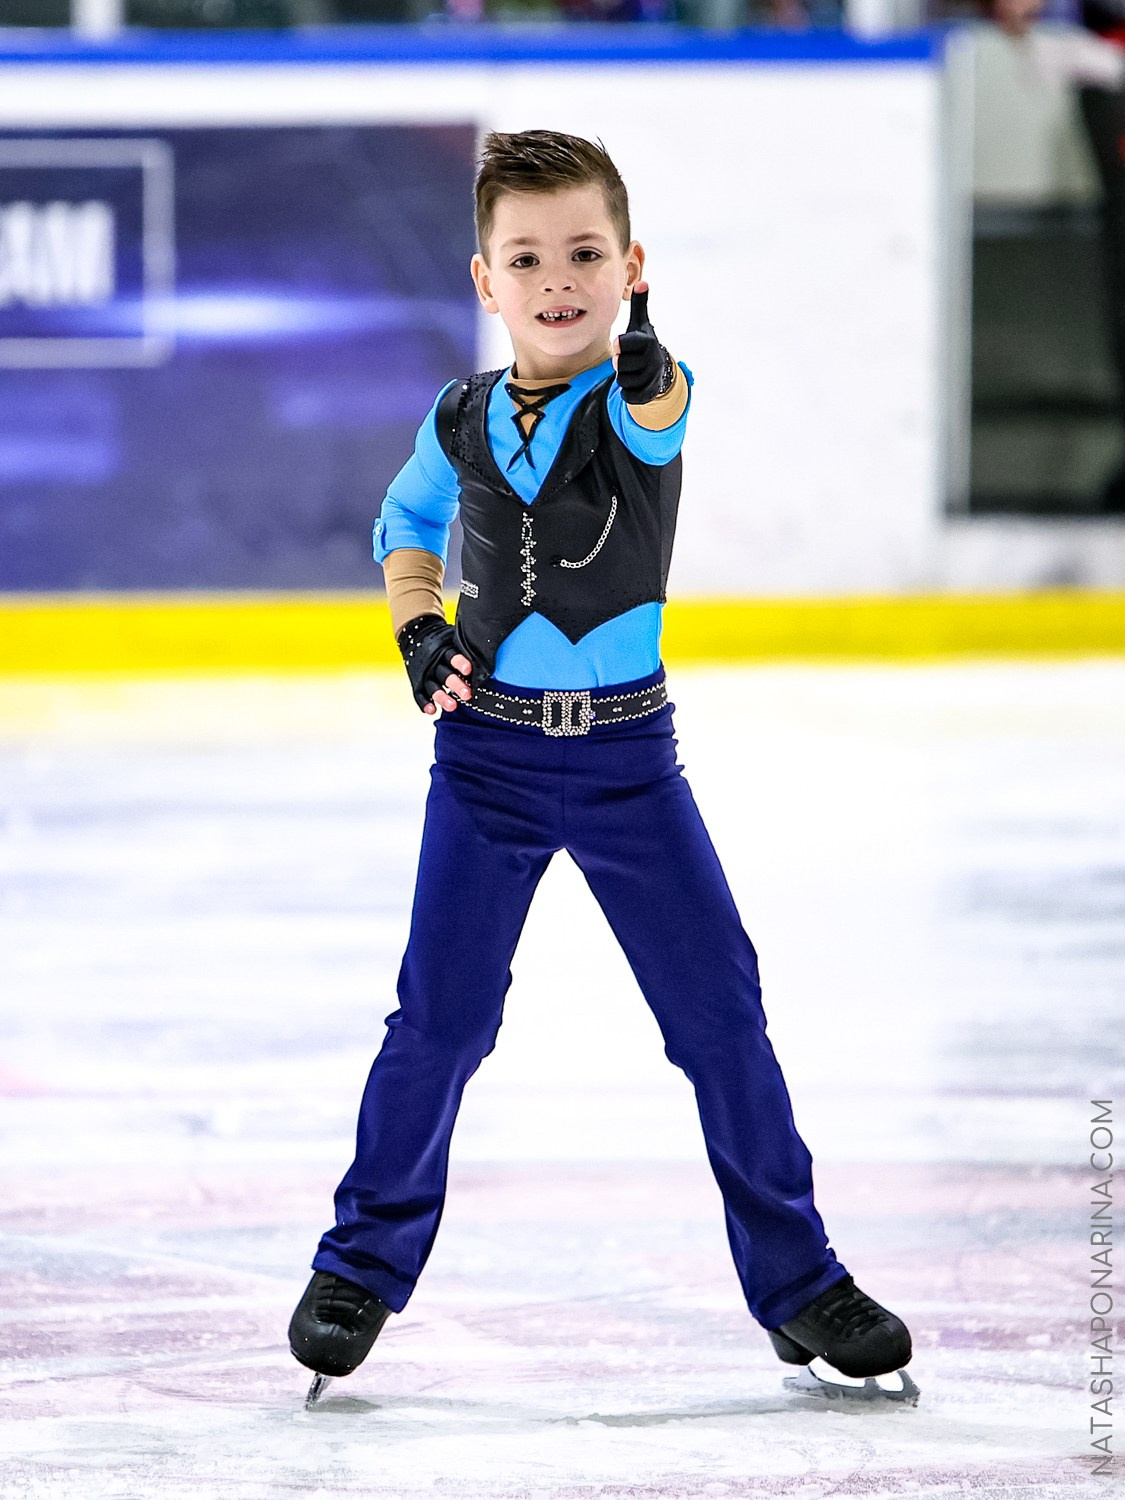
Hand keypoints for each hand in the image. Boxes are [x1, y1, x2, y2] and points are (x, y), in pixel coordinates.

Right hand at [395, 613, 473, 714]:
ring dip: (442, 697)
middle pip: (445, 675)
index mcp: (445, 651)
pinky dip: (424, 703)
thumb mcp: (453, 639)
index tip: (468, 670)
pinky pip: (419, 695)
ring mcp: (426, 674)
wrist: (416, 634)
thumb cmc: (442, 641)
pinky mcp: (418, 683)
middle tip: (467, 695)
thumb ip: (467, 647)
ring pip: (433, 687)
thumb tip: (491, 650)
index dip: (460, 663)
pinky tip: (432, 711)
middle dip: (456, 685)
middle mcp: (435, 663)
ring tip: (452, 706)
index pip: (453, 657)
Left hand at [612, 281, 672, 404]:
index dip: (618, 345)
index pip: (623, 344)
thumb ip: (639, 305)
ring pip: (622, 380)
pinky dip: (627, 390)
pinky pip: (627, 395)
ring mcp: (651, 378)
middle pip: (619, 365)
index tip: (620, 344)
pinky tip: (634, 382)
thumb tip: (642, 282)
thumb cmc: (643, 344)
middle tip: (627, 359)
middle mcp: (653, 360)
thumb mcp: (640, 324)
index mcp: (648, 341)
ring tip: (633, 370)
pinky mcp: (647, 394)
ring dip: (623, 376)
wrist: (660, 371)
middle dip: (620, 363)